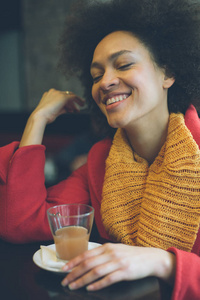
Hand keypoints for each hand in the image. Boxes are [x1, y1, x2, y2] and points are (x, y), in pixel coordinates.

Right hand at [32, 88, 84, 124]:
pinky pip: (73, 97)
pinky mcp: (63, 97)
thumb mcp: (53, 112)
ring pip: (70, 96)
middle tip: (76, 109)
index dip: (66, 103)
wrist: (40, 116)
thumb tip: (67, 109)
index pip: (60, 97)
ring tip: (80, 108)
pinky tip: (82, 104)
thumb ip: (60, 109)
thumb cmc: (44, 117)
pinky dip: (78, 100)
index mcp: (48, 95)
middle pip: (66, 96)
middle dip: (72, 103)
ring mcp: (58, 94)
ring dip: (76, 102)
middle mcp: (53, 92)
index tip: (71, 110)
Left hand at [61, 243, 175, 290]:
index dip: (73, 262)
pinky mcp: (125, 272)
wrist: (151, 258)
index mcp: (107, 247)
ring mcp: (118, 262)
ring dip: (82, 280)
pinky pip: (108, 279)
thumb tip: (86, 260)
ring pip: (95, 272)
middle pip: (88, 264)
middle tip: (65, 281)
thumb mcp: (116, 250)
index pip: (86, 254)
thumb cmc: (131, 255)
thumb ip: (103, 253)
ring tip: (73, 286)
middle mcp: (111, 253)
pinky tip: (90, 288)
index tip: (64, 269)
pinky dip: (98, 284)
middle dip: (74, 273)